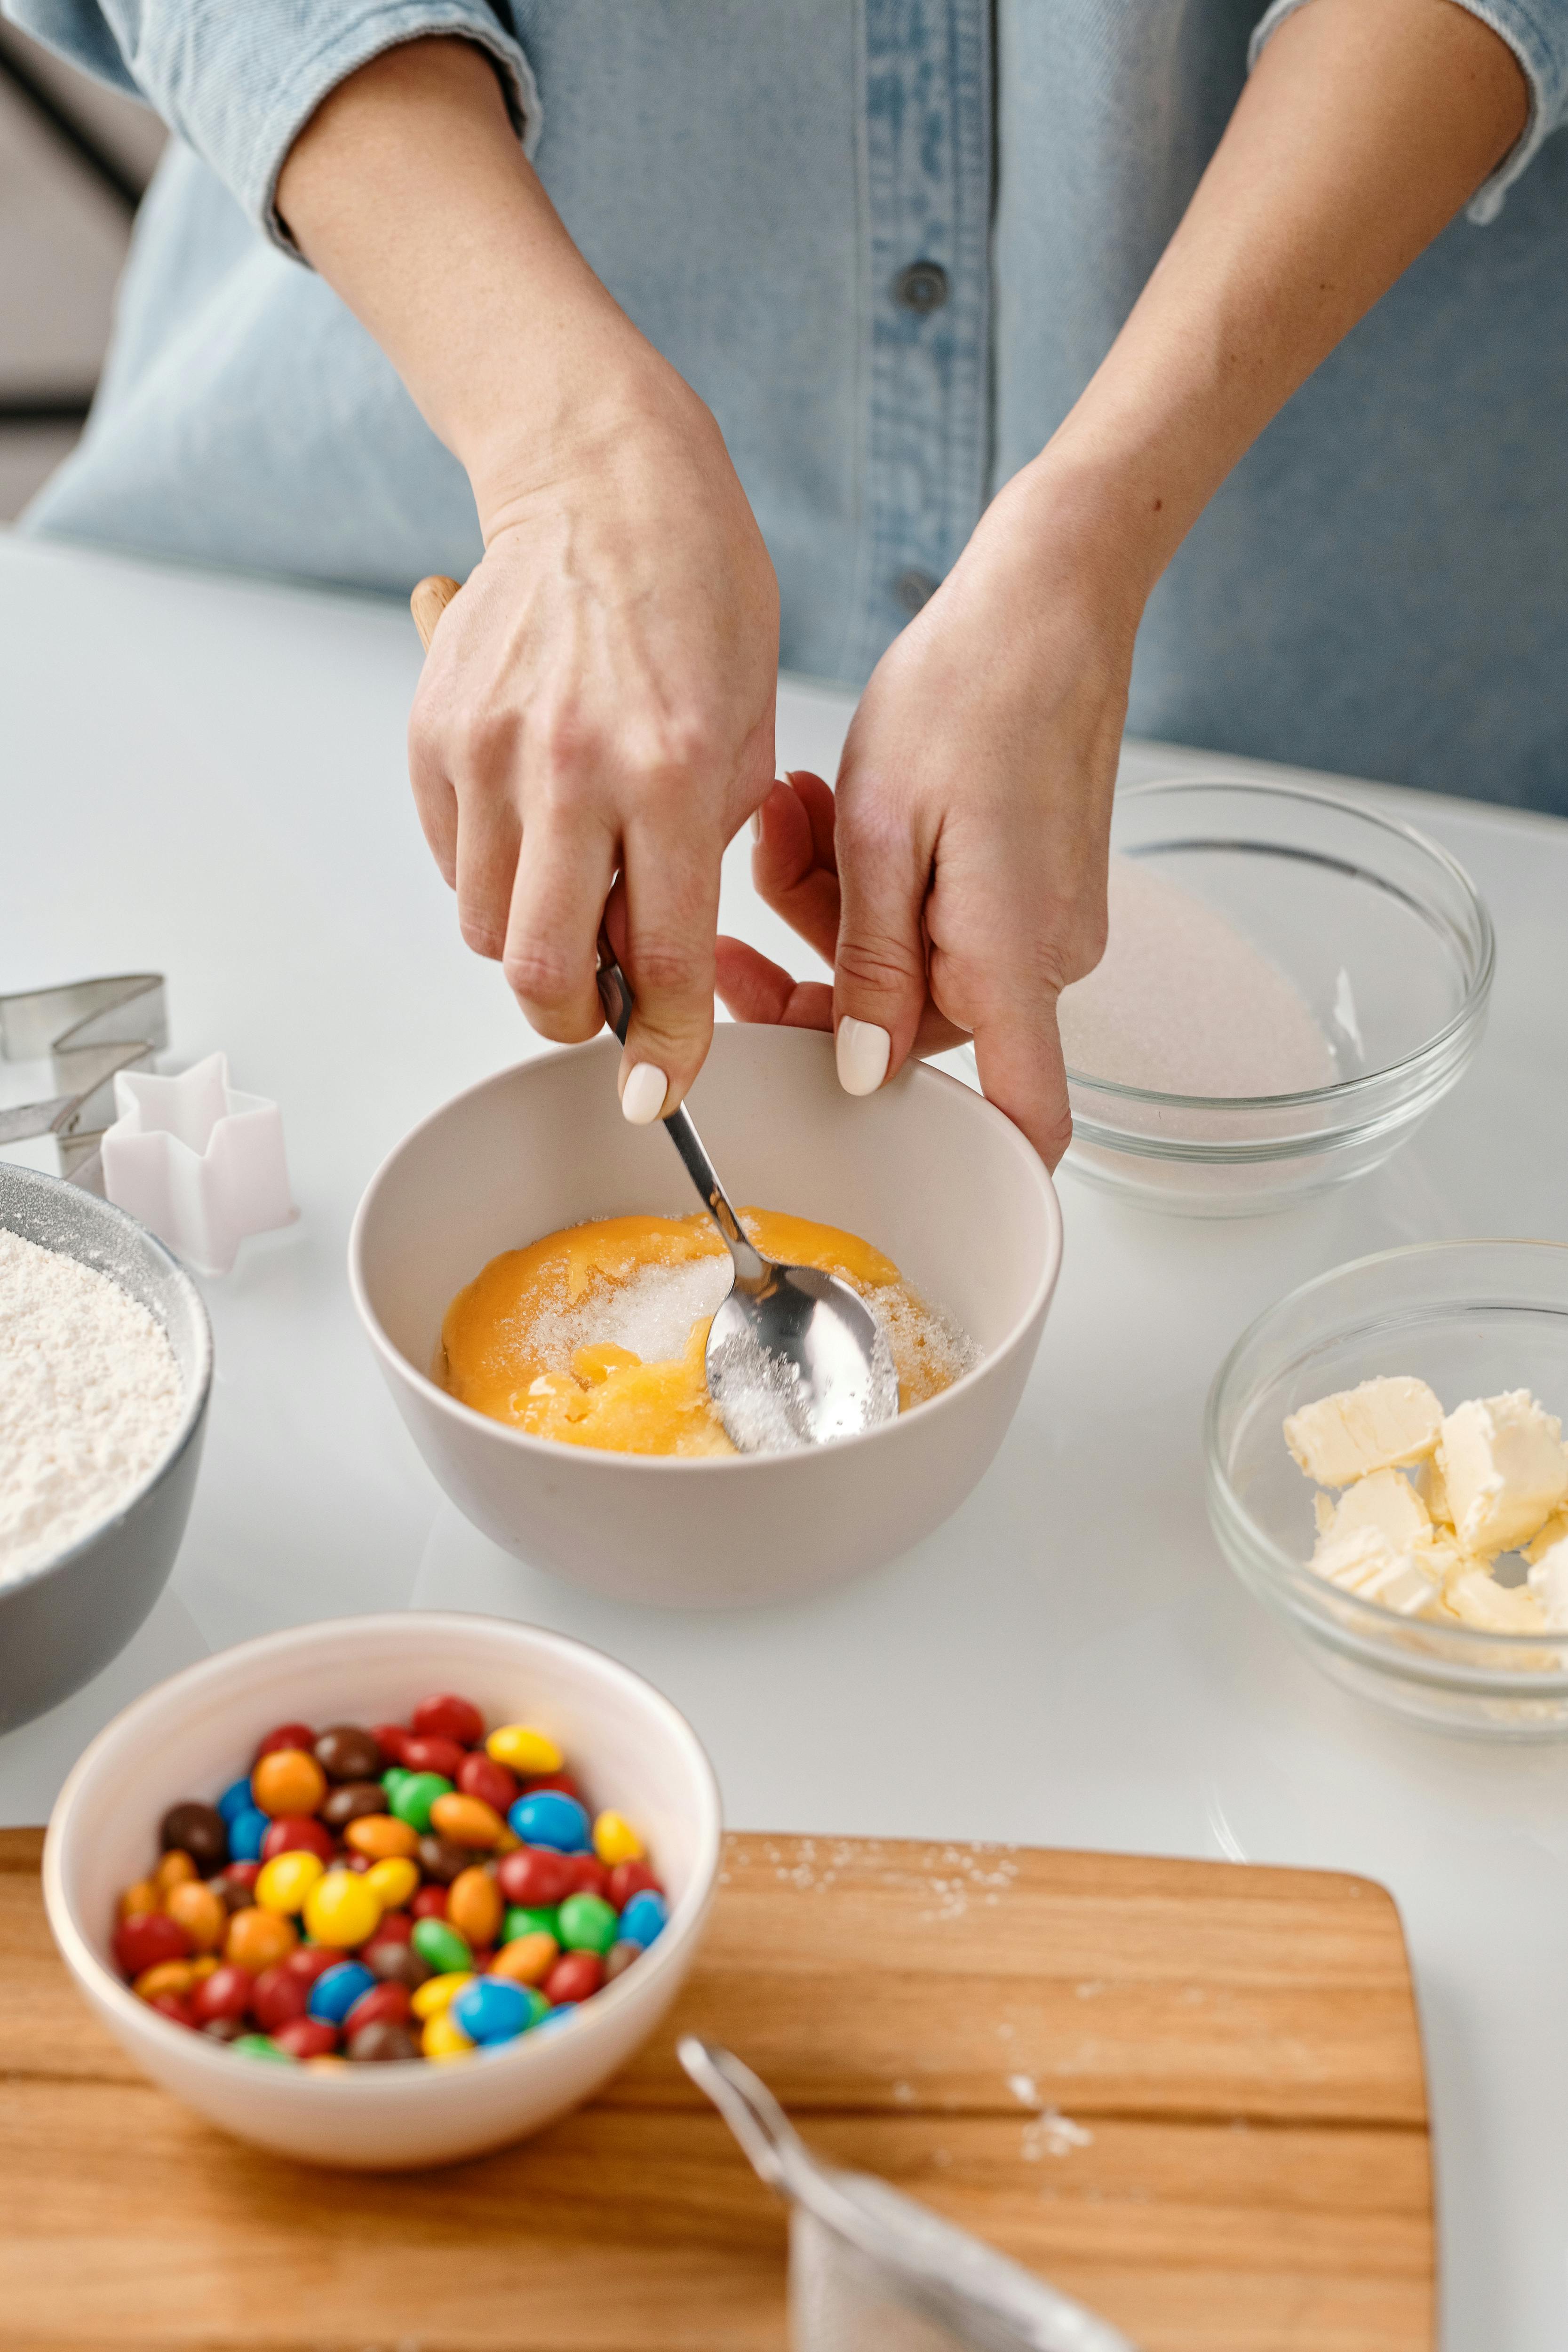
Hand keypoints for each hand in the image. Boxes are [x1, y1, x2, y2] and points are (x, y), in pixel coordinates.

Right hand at [409, 362, 778, 1119]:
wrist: (605, 482)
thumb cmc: (698, 598)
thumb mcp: (745, 736)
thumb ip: (699, 858)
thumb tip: (655, 964)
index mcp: (670, 771)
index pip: (663, 960)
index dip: (666, 1048)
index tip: (662, 1090)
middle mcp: (569, 765)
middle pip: (541, 973)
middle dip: (575, 1021)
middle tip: (602, 1008)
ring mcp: (487, 748)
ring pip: (487, 929)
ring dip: (532, 943)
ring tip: (577, 888)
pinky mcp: (433, 733)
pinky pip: (454, 860)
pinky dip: (493, 875)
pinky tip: (537, 822)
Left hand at [716, 469, 1135, 1165]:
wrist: (1050, 600)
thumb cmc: (974, 691)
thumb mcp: (887, 830)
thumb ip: (871, 965)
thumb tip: (864, 1072)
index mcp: (1011, 957)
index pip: (1021, 1115)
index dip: (974, 1162)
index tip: (887, 1164)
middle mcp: (1042, 956)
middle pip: (912, 1024)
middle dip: (816, 965)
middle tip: (750, 887)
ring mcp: (1041, 921)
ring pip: (907, 962)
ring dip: (833, 904)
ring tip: (800, 809)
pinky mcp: (1029, 885)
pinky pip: (932, 916)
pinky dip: (875, 877)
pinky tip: (841, 806)